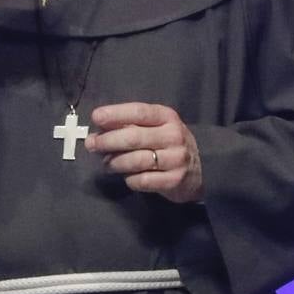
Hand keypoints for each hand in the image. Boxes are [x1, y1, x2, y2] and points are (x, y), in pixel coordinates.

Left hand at [85, 102, 203, 203]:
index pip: (139, 112)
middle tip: (92, 144)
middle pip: (134, 137)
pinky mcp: (174, 181)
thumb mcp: (157, 126)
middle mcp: (173, 136)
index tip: (96, 117)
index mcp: (167, 117)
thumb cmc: (170, 143)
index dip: (116, 114)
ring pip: (136, 161)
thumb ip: (132, 124)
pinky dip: (129, 179)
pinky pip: (142, 181)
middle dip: (108, 141)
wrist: (202, 168)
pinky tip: (127, 177)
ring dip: (115, 162)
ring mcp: (175, 159)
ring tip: (107, 164)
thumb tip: (99, 128)